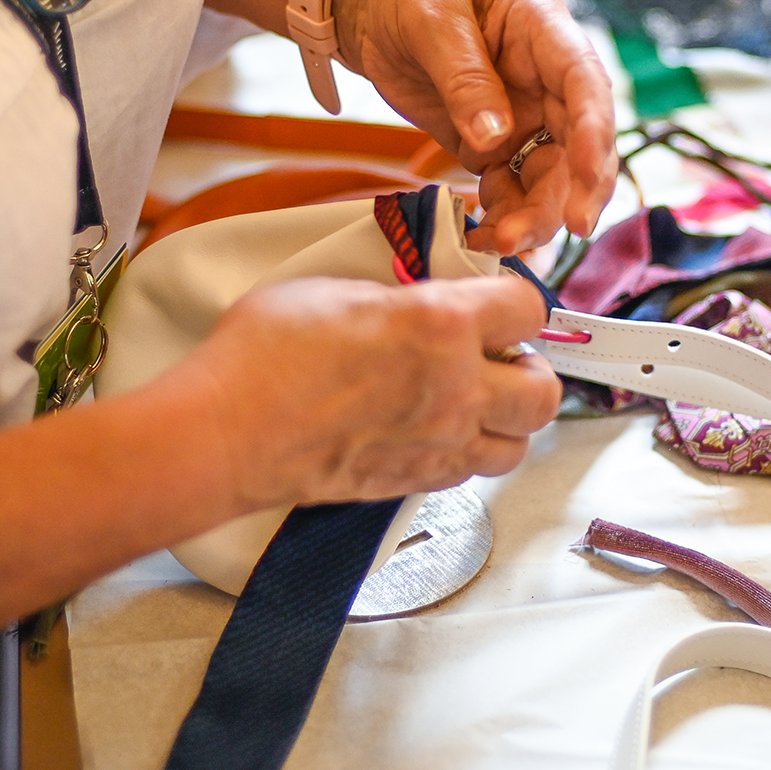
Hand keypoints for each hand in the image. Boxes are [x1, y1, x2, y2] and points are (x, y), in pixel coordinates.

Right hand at [176, 274, 561, 509]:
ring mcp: (439, 442)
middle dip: (530, 369)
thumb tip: (413, 296)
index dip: (516, 300)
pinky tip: (437, 430)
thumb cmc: (262, 356)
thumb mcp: (333, 288)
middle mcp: (455, 388)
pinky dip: (467, 451)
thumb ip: (393, 294)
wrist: (226, 432)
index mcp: (440, 324)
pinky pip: (470, 472)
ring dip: (506, 420)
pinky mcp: (414, 481)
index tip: (498, 301)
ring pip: (518, 444)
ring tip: (475, 400)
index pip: (528, 307)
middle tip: (500, 357)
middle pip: (544, 391)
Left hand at [332, 0, 617, 254]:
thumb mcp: (429, 18)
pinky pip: (512, 189)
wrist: (367, 2)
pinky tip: (483, 238)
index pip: (584, 80)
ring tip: (501, 243)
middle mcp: (544, 75)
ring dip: (536, 215)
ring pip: (550, 175)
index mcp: (540, 25)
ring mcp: (523, 113)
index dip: (595, 132)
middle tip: (551, 232)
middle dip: (570, 193)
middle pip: (578, 142)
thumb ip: (463, 77)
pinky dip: (503, 218)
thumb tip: (494, 138)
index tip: (589, 178)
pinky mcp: (494, 144)